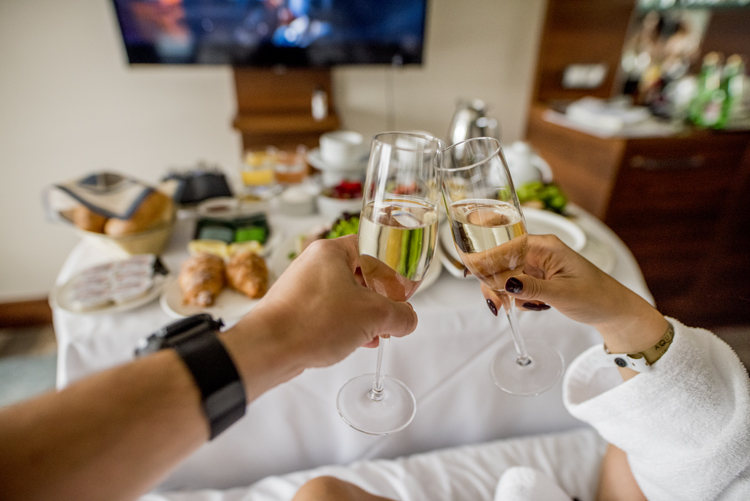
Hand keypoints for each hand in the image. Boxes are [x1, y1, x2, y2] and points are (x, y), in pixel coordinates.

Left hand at [221, 235, 418, 396]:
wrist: (268, 348)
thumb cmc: (312, 322)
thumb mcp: (373, 316)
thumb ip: (400, 315)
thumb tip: (408, 319)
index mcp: (331, 252)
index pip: (370, 247)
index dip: (391, 266)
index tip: (401, 284)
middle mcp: (313, 264)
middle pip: (358, 273)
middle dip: (378, 297)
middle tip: (391, 311)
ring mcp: (301, 287)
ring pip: (343, 295)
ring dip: (363, 313)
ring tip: (378, 332)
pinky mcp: (294, 309)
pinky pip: (327, 311)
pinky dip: (344, 323)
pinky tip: (357, 341)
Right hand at [481, 235, 666, 354]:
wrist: (614, 311)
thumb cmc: (597, 297)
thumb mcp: (562, 294)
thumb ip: (532, 288)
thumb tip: (505, 283)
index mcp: (545, 246)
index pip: (505, 245)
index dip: (488, 260)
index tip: (477, 278)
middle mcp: (538, 251)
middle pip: (500, 261)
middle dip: (494, 283)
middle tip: (497, 305)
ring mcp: (537, 265)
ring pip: (505, 275)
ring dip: (505, 293)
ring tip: (519, 308)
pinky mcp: (537, 278)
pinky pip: (515, 284)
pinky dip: (516, 297)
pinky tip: (532, 306)